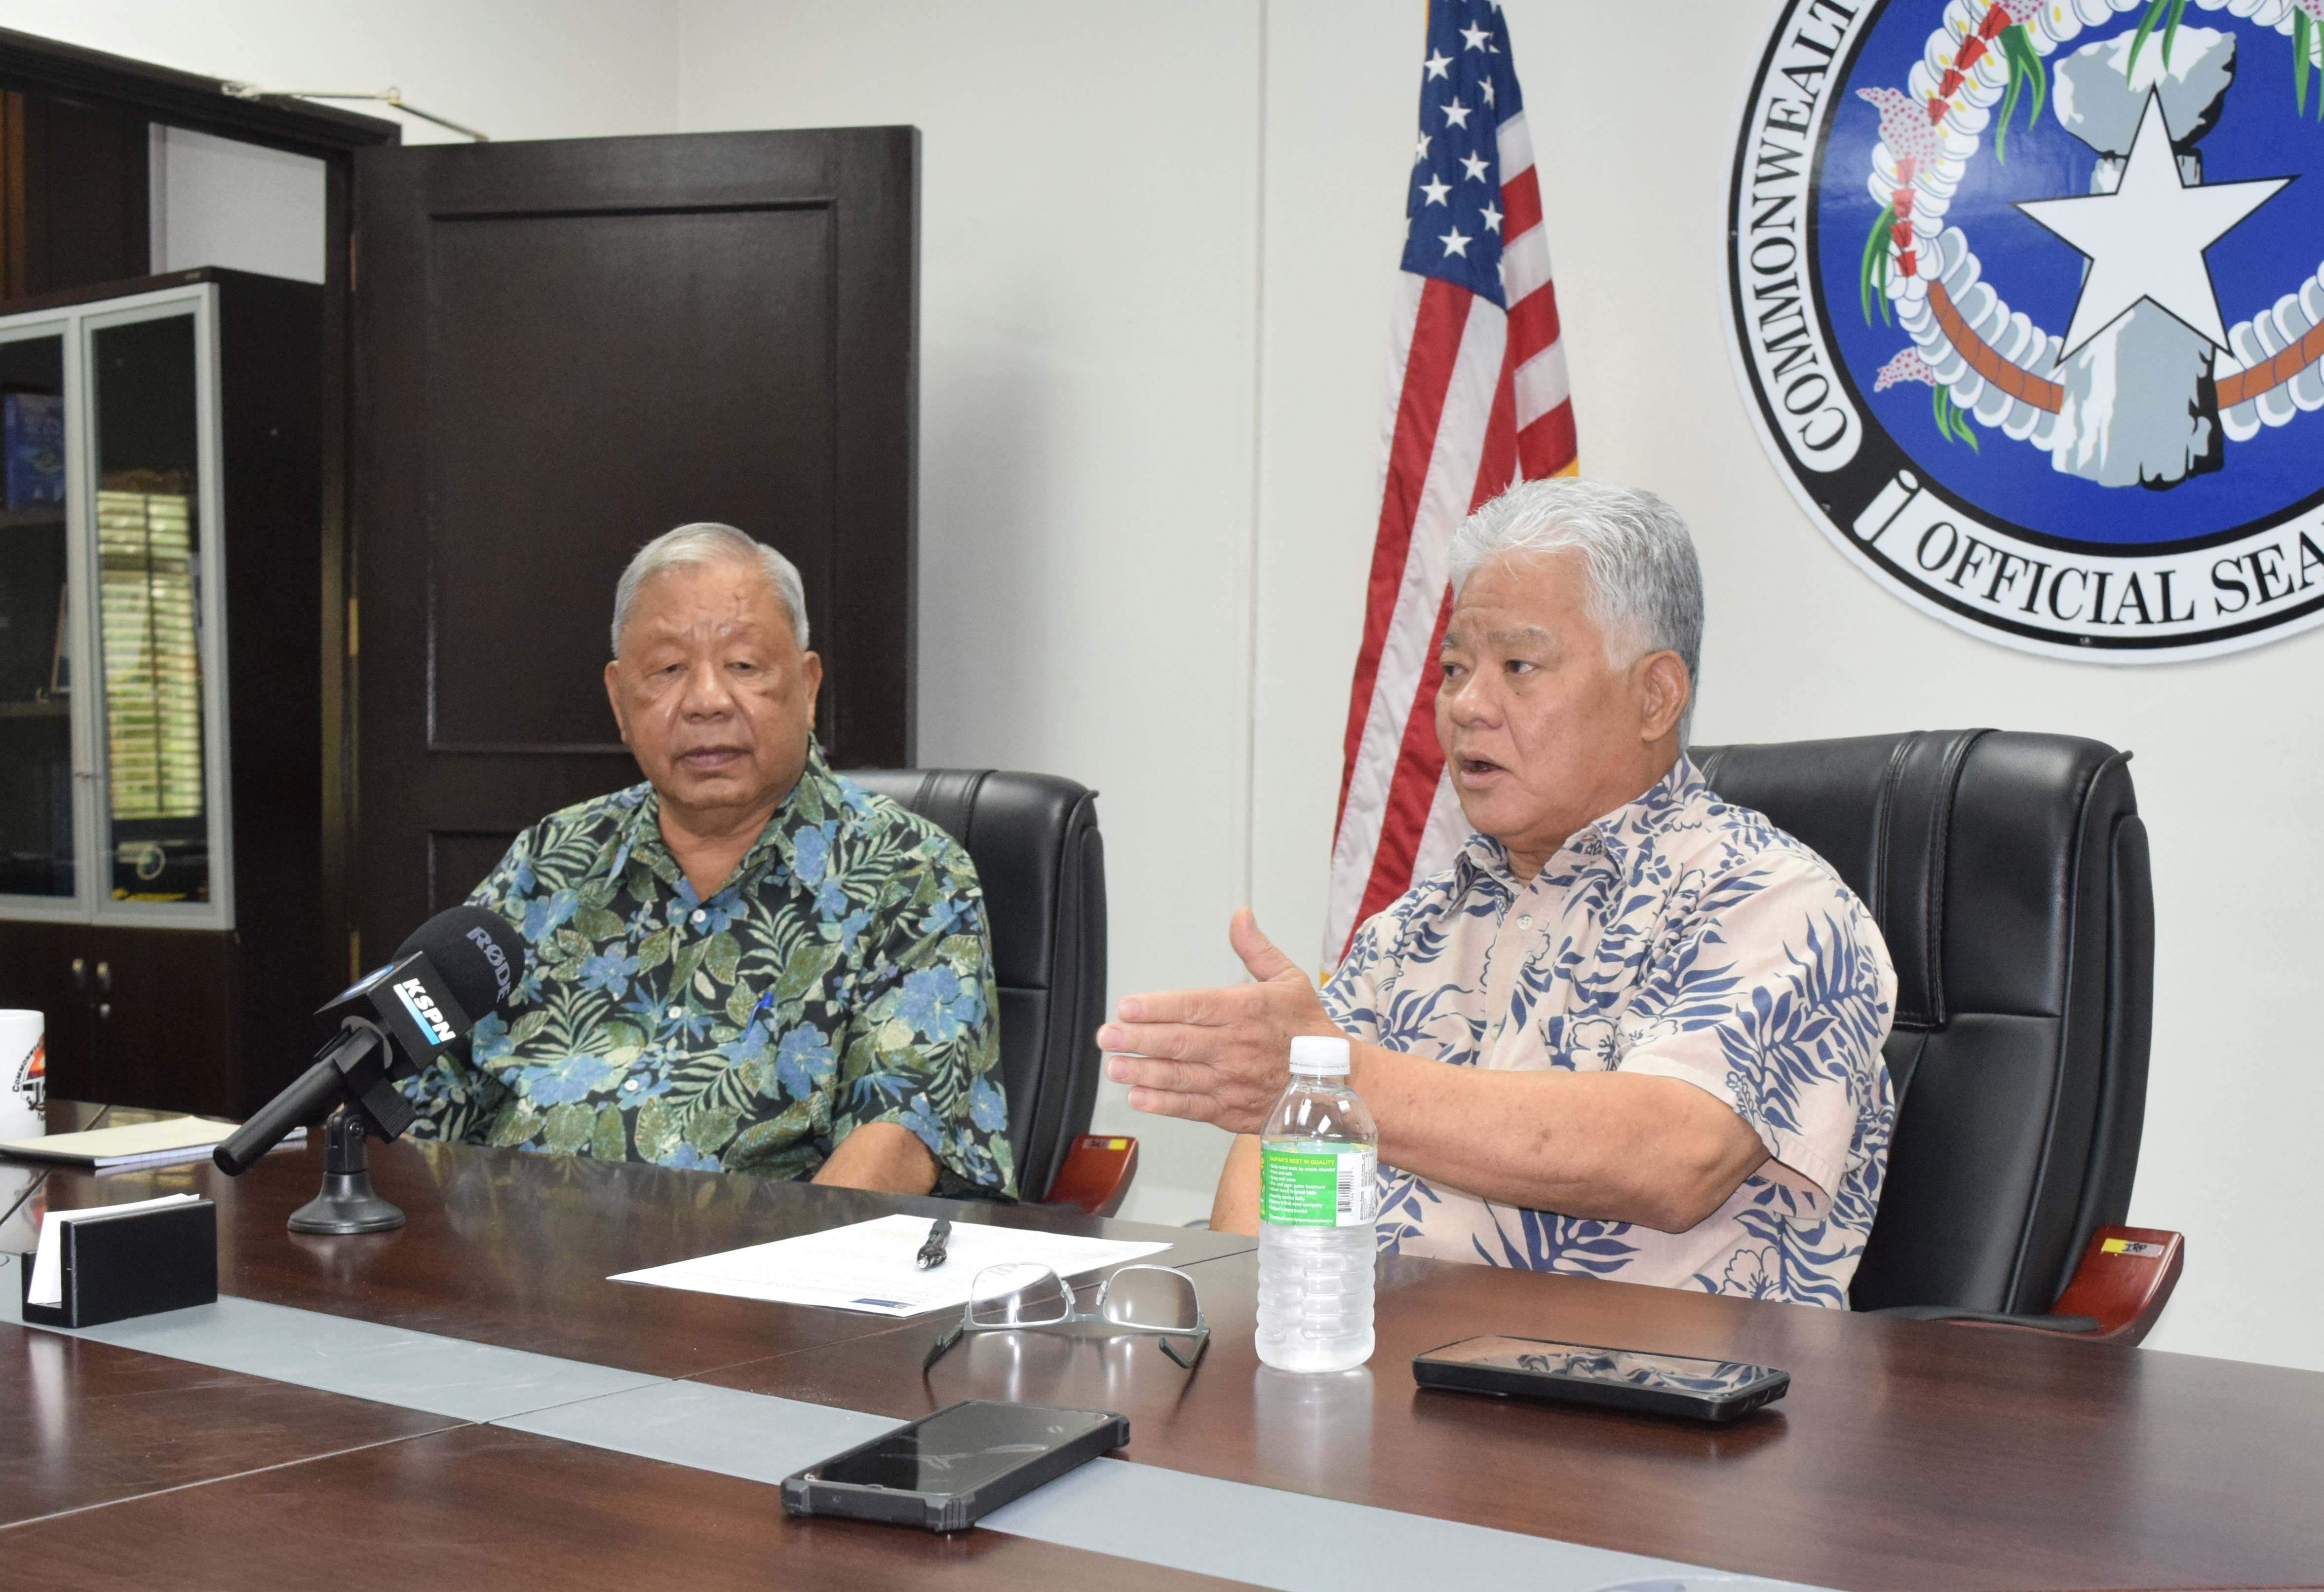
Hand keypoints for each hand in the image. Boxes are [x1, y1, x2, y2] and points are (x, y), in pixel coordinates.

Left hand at [1099, 909, 1340, 1134]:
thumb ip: (1256, 949)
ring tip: (1114, 1066)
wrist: (1338, 1082)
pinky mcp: (1231, 1110)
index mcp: (1247, 1010)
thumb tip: (1240, 915)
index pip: (1195, 1007)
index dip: (1158, 1008)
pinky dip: (1164, 1104)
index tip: (1127, 1007)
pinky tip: (1138, 1097)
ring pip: (1181, 1077)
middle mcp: (1236, 1046)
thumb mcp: (1289, 980)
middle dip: (1139, 1040)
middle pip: (1180, 1042)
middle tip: (1105, 1036)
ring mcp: (1232, 1081)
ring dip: (1143, 1072)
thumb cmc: (1308, 1029)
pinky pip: (1192, 1107)